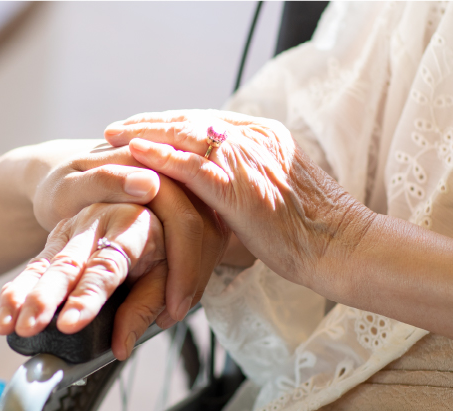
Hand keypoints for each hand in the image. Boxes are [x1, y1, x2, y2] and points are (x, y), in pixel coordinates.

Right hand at [0, 177, 226, 358]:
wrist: (166, 193)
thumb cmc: (174, 238)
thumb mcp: (171, 272)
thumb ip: (145, 308)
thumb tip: (119, 348)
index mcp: (134, 226)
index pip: (107, 269)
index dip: (87, 298)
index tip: (69, 324)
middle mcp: (98, 223)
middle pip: (68, 264)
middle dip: (45, 299)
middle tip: (30, 327)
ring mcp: (74, 229)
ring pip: (46, 264)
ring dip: (24, 297)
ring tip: (9, 326)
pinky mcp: (59, 238)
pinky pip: (35, 266)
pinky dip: (17, 292)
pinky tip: (3, 317)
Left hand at [104, 110, 375, 295]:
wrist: (340, 248)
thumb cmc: (308, 236)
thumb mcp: (271, 199)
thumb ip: (242, 188)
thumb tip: (210, 199)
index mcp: (266, 137)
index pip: (207, 121)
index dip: (171, 123)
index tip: (141, 127)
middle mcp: (256, 139)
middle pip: (191, 120)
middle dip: (150, 122)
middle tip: (116, 127)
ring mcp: (249, 159)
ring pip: (186, 135)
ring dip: (145, 133)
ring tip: (113, 136)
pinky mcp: (240, 186)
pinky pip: (191, 165)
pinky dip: (160, 157)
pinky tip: (134, 154)